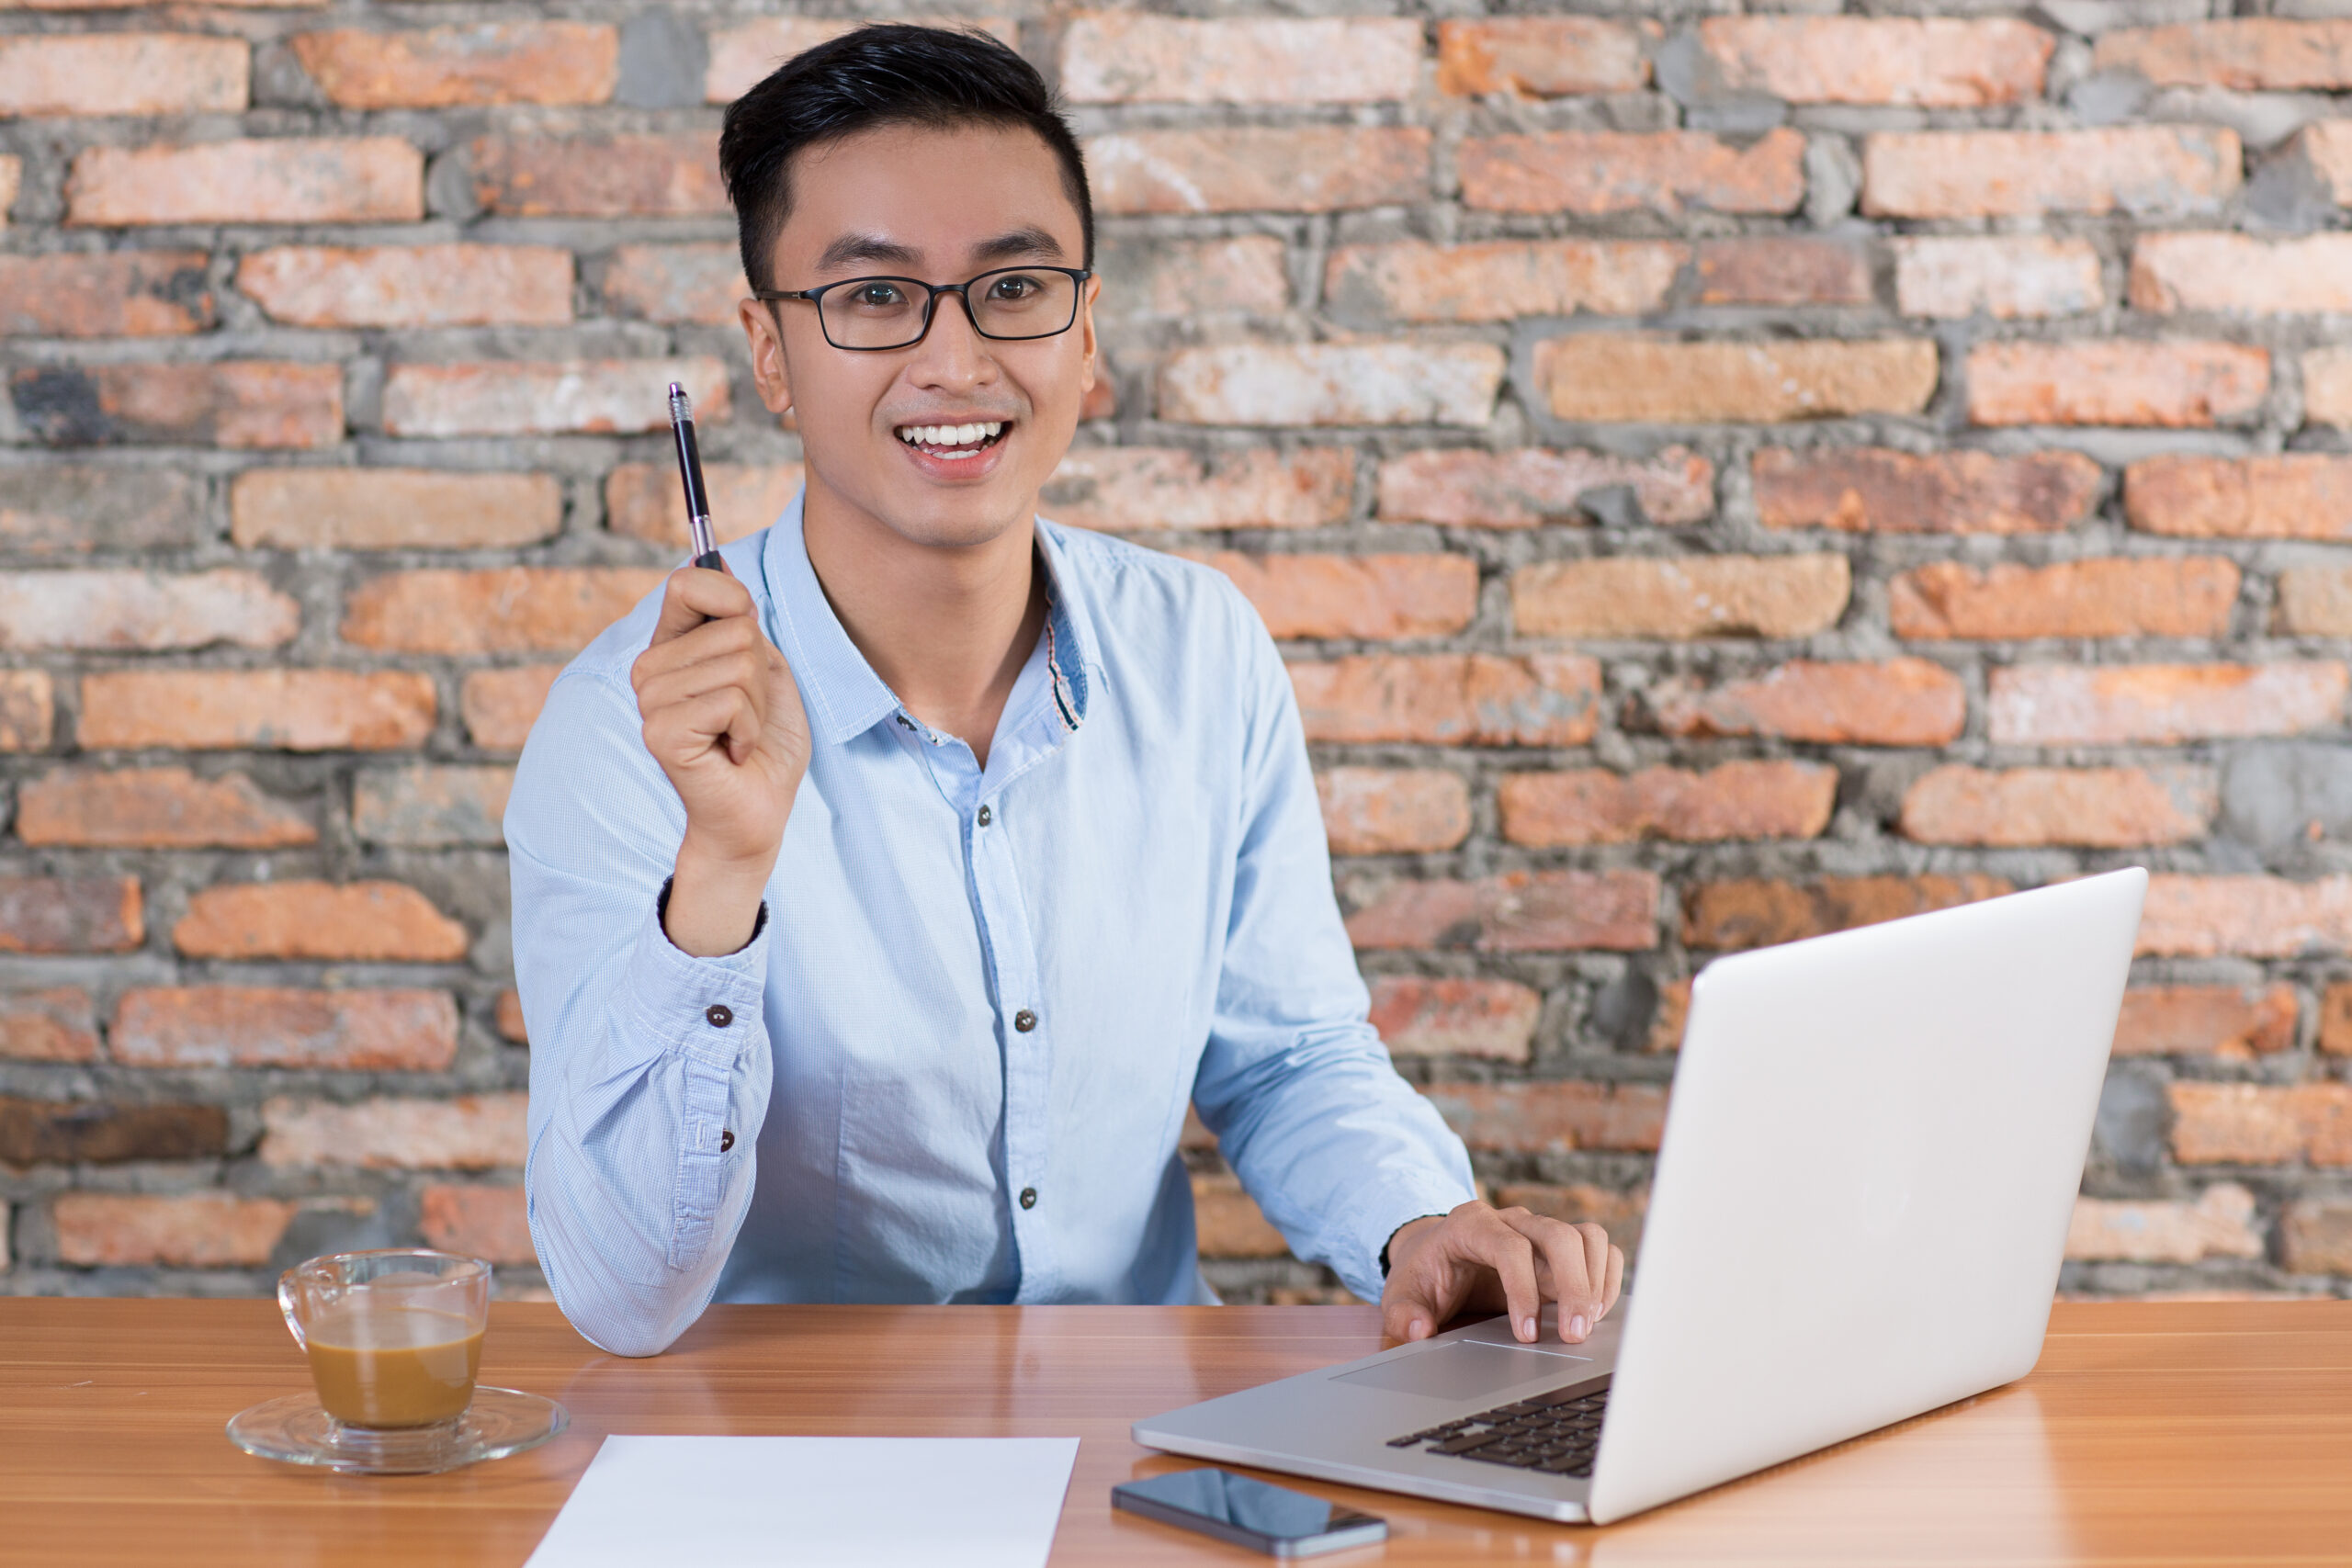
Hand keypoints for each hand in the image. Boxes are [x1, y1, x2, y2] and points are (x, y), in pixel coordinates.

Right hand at [630, 564, 808, 954]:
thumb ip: (740, 619)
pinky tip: (734, 753)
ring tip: (740, 735)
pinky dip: (749, 729)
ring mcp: (650, 702)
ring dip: (757, 706)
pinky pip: (729, 701)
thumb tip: (715, 558)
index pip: (690, 582)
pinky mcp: (661, 733)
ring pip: (736, 666)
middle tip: (747, 715)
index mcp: (671, 648)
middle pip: (732, 628)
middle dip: (760, 674)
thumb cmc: (764, 744)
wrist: (759, 812)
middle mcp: (650, 670)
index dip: (733, 600)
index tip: (748, 634)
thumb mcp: (764, 669)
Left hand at [1379, 1200, 1623, 1346]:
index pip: (1509, 1247)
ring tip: (1587, 1324)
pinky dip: (1605, 1279)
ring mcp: (1539, 1232)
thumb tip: (1420, 1330)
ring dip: (1595, 1281)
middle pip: (1558, 1234)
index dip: (1523, 1291)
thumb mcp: (1400, 1295)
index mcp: (1470, 1225)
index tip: (1527, 1335)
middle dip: (1573, 1286)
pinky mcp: (1558, 1250)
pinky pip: (1597, 1249)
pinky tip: (1594, 1313)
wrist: (1434, 1255)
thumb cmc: (1422, 1276)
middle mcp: (1511, 1221)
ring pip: (1586, 1236)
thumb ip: (1402, 1314)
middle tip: (1574, 1334)